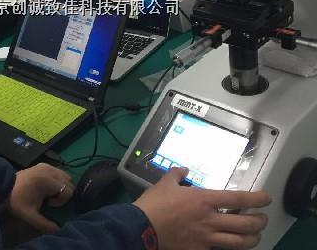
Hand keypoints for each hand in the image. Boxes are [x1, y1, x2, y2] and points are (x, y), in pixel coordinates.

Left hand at [9, 163, 74, 232]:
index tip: (48, 203)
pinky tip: (45, 185)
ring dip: (61, 186)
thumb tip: (57, 229)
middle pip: (69, 182)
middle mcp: (50, 170)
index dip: (61, 200)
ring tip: (47, 192)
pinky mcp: (44, 164)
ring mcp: (47, 165)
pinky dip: (57, 179)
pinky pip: (58, 171)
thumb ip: (44, 224)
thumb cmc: (18, 200)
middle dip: (62, 193)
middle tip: (49, 199)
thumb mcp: (30, 215)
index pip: (68, 191)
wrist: (4, 185)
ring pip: (65, 176)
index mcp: (48, 181)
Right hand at [134, 167, 271, 249]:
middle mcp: (210, 219)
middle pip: (245, 224)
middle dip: (259, 222)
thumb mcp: (165, 182)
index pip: (237, 198)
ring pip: (239, 242)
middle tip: (262, 219)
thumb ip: (177, 174)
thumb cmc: (156, 202)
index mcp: (204, 199)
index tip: (266, 198)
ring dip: (251, 239)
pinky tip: (229, 245)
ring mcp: (206, 238)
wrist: (144, 226)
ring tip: (254, 235)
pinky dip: (228, 248)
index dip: (256, 198)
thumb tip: (183, 169)